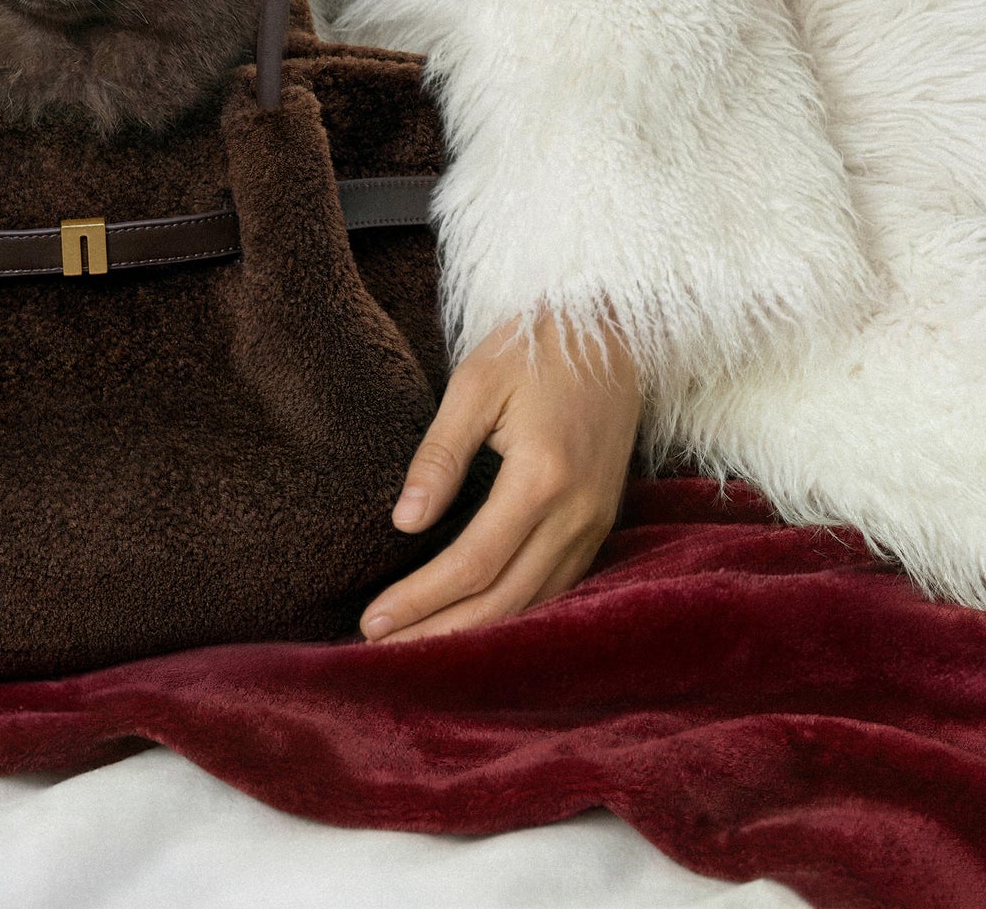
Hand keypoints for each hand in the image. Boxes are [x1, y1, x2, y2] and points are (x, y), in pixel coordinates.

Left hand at [361, 305, 639, 642]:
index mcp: (542, 479)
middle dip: (440, 633)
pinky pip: (557, 587)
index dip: (421, 599)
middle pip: (504, 600)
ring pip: (534, 603)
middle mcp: (577, 514)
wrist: (613, 330)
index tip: (372, 623)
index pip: (473, 564)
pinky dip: (513, 615)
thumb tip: (405, 523)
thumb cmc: (533, 348)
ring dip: (475, 635)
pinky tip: (475, 626)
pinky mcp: (600, 524)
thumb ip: (439, 455)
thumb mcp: (474, 386)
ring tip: (417, 652)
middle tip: (381, 656)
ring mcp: (595, 524)